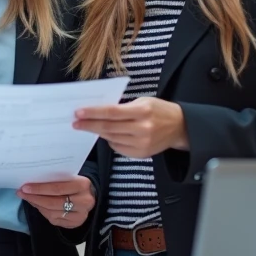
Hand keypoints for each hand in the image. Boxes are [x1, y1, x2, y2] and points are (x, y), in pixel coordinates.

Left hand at [18, 176, 94, 228]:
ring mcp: (81, 215)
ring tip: (28, 198)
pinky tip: (38, 205)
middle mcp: (84, 201)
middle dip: (34, 198)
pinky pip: (54, 220)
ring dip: (37, 206)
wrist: (91, 196)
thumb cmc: (75, 183)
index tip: (25, 187)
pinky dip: (43, 212)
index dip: (39, 189)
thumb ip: (55, 179)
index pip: (57, 188)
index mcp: (82, 185)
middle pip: (53, 202)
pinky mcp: (76, 224)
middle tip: (21, 193)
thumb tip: (31, 182)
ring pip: (52, 213)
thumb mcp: (70, 177)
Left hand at [73, 98, 188, 158]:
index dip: (93, 113)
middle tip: (75, 122)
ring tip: (88, 126)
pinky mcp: (142, 154)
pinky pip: (118, 147)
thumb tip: (97, 111)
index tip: (78, 113)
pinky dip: (111, 140)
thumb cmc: (158, 110)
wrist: (179, 127)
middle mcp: (142, 129)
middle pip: (109, 127)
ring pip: (112, 138)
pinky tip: (108, 134)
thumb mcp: (143, 102)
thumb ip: (122, 107)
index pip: (112, 112)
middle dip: (89, 125)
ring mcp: (142, 143)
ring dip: (98, 132)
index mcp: (142, 111)